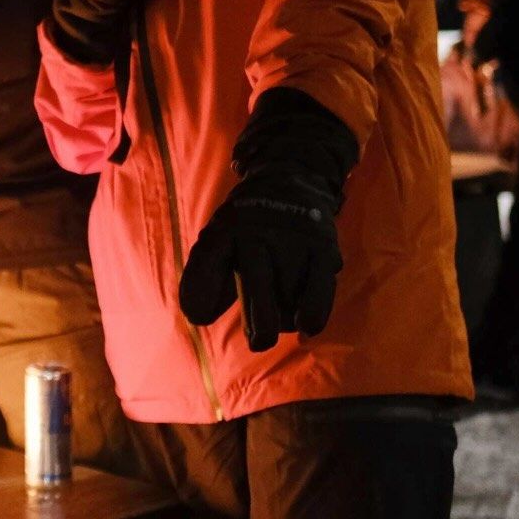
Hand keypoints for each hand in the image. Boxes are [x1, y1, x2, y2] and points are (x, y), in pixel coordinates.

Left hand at [177, 88, 356, 351]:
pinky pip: (320, 282)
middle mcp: (257, 231)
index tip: (199, 316)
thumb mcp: (218, 241)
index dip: (201, 287)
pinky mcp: (321, 244)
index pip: (208, 259)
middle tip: (258, 341)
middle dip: (259, 318)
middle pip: (256, 282)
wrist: (290, 176)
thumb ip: (204, 279)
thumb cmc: (247, 226)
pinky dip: (315, 307)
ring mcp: (291, 237)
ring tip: (284, 321)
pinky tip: (308, 326)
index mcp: (225, 229)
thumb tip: (197, 316)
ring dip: (286, 315)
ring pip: (289, 290)